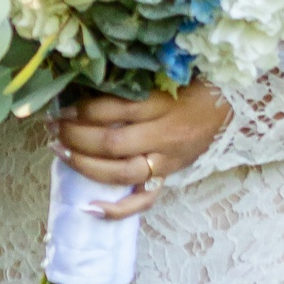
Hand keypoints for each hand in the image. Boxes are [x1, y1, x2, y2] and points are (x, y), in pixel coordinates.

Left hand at [51, 84, 233, 221]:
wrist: (231, 102)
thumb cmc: (193, 83)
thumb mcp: (165, 74)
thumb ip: (132, 81)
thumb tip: (86, 82)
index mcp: (163, 104)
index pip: (115, 109)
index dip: (83, 110)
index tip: (61, 106)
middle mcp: (165, 136)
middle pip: (113, 143)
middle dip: (75, 136)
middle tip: (52, 127)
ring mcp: (167, 161)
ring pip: (121, 172)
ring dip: (84, 164)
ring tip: (59, 151)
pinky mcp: (170, 177)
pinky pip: (144, 200)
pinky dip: (116, 209)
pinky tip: (89, 208)